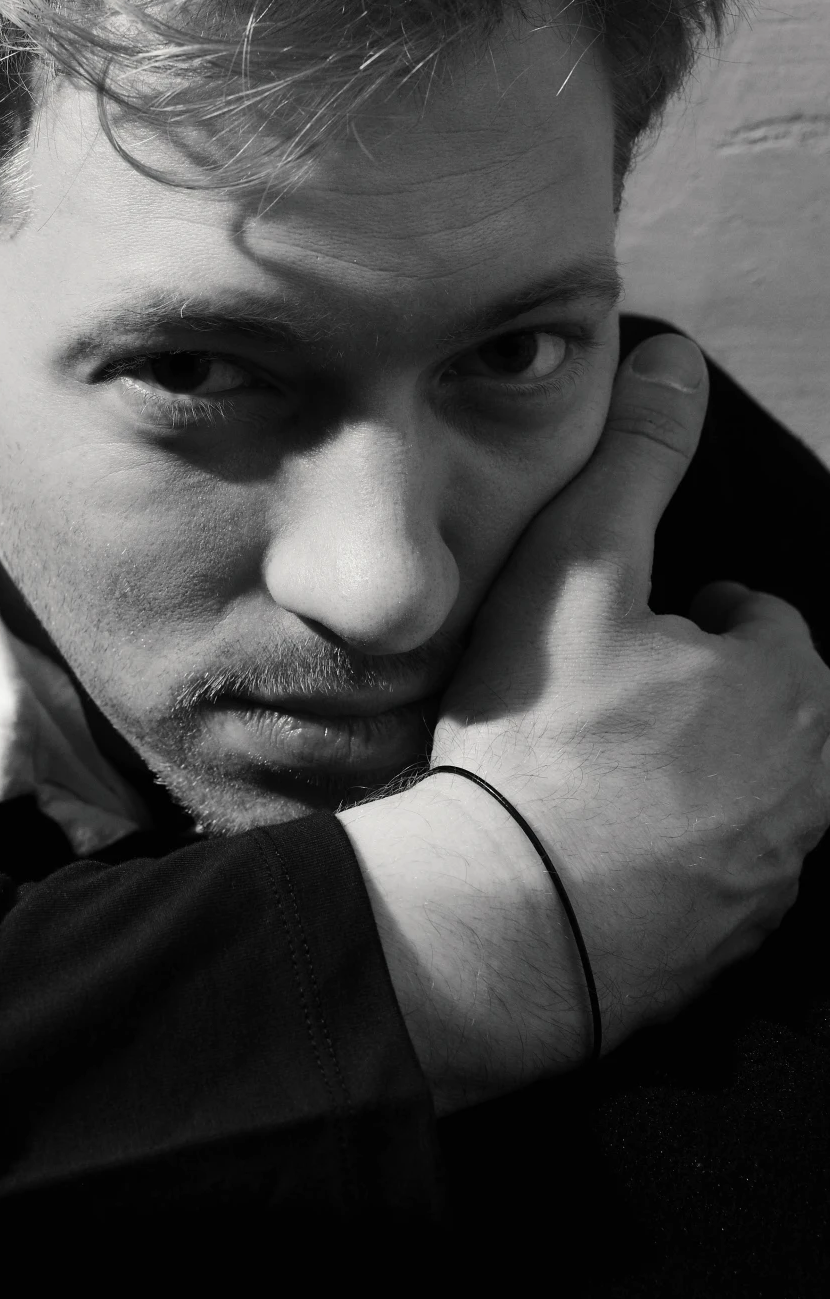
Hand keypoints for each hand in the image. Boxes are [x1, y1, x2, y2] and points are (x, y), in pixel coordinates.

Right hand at [340, 333, 829, 1112]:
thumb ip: (636, 458)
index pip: (761, 623)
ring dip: (693, 775)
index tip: (617, 639)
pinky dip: (677, 852)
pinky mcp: (735, 941)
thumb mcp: (577, 566)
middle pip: (764, 711)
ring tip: (596, 771)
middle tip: (598, 701)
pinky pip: (721, 872)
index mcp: (788, 684)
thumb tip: (673, 358)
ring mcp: (774, 871)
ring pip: (749, 792)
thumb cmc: (536, 734)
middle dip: (699, 699)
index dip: (687, 621)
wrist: (499, 915)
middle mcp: (810, 782)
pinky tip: (601, 845)